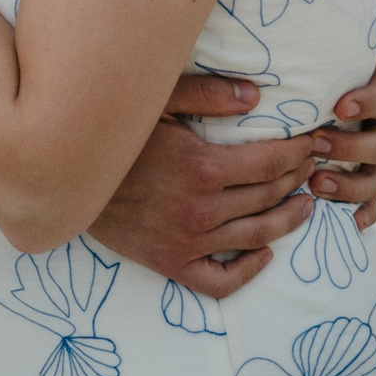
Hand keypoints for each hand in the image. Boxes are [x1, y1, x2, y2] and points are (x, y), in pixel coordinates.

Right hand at [90, 73, 318, 298]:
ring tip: (305, 205)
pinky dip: (249, 270)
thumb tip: (256, 95)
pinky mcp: (172, 264)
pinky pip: (222, 280)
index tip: (311, 142)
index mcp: (202, 169)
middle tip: (310, 166)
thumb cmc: (113, 137)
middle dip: (297, 178)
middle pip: (269, 196)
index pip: (271, 163)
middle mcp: (201, 210)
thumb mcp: (155, 104)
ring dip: (289, 220)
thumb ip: (206, 95)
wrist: (64, 178)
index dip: (298, 152)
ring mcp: (188, 242)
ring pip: (257, 236)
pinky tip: (263, 253)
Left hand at [311, 0, 375, 228]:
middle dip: (349, 147)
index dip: (366, 102)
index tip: (339, 105)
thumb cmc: (352, 64)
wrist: (354, 94)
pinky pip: (371, 206)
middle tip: (315, 142)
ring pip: (375, 180)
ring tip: (316, 182)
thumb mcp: (369, 43)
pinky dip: (361, 216)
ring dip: (348, 185)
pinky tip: (346, 225)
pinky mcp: (368, 183)